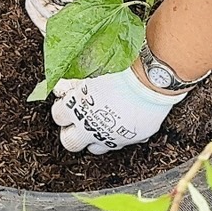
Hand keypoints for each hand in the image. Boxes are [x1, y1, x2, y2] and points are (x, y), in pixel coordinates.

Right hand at [25, 0, 132, 30]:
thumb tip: (63, 4)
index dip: (46, 14)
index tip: (60, 24)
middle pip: (42, 6)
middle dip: (49, 23)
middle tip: (63, 37)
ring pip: (60, 7)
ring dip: (65, 21)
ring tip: (76, 34)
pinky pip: (79, 3)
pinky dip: (82, 14)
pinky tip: (89, 22)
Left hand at [52, 67, 182, 153]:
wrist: (153, 76)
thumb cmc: (121, 65)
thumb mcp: (90, 61)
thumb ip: (75, 72)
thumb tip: (60, 65)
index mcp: (76, 106)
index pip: (58, 115)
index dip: (62, 108)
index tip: (68, 100)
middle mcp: (90, 126)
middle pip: (70, 141)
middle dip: (72, 132)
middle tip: (79, 119)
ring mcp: (111, 136)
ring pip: (95, 148)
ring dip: (95, 137)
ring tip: (101, 123)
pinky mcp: (133, 139)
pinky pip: (122, 142)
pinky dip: (120, 135)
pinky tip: (124, 122)